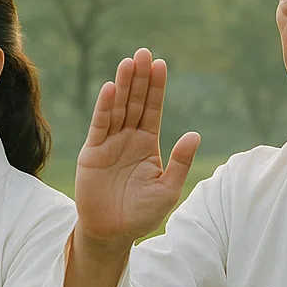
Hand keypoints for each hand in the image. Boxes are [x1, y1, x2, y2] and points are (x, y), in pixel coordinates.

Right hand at [74, 48, 200, 254]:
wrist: (112, 233)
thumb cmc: (141, 215)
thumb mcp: (167, 189)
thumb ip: (179, 162)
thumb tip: (194, 135)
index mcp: (147, 145)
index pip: (152, 110)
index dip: (156, 88)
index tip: (161, 64)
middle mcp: (128, 139)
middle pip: (135, 103)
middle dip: (140, 79)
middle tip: (144, 53)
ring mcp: (109, 144)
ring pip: (117, 109)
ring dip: (122, 86)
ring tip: (129, 62)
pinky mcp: (93, 152)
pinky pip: (99, 126)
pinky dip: (104, 107)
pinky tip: (109, 89)